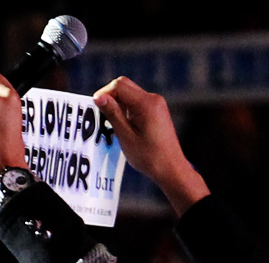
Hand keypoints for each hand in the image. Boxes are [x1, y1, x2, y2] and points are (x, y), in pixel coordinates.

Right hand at [92, 77, 208, 214]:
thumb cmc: (151, 158)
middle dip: (111, 98)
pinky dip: (127, 111)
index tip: (96, 108)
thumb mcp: (126, 136)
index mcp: (146, 103)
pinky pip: (137, 103)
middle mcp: (153, 99)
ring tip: (115, 125)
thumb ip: (113, 114)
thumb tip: (98, 97)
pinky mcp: (157, 112)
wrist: (172, 170)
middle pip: (124, 87)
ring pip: (130, 95)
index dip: (104, 94)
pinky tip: (125, 127)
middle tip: (103, 116)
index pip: (119, 85)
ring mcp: (157, 105)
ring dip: (119, 105)